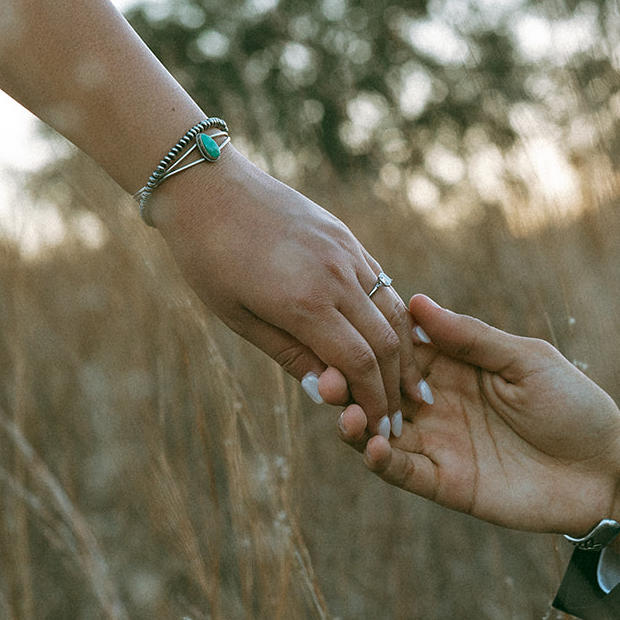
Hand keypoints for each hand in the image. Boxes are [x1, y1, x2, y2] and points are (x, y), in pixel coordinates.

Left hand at [150, 151, 422, 432]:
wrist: (208, 187)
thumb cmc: (210, 259)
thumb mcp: (240, 318)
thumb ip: (291, 355)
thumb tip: (330, 392)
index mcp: (303, 303)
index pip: (359, 364)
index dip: (375, 403)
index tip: (380, 431)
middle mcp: (335, 276)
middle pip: (385, 342)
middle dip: (395, 388)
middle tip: (399, 420)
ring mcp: (346, 253)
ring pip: (393, 312)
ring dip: (405, 355)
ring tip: (411, 387)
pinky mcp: (347, 238)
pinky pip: (382, 284)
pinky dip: (395, 318)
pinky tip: (398, 339)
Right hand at [337, 294, 619, 537]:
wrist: (603, 471)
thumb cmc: (574, 405)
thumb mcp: (525, 361)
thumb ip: (472, 338)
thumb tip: (418, 302)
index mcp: (455, 367)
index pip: (401, 348)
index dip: (370, 339)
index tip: (341, 325)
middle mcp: (437, 404)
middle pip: (378, 391)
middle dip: (347, 382)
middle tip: (324, 374)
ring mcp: (439, 445)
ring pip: (379, 432)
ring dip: (354, 421)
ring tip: (343, 411)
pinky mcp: (446, 484)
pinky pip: (403, 472)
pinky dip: (381, 460)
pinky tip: (370, 445)